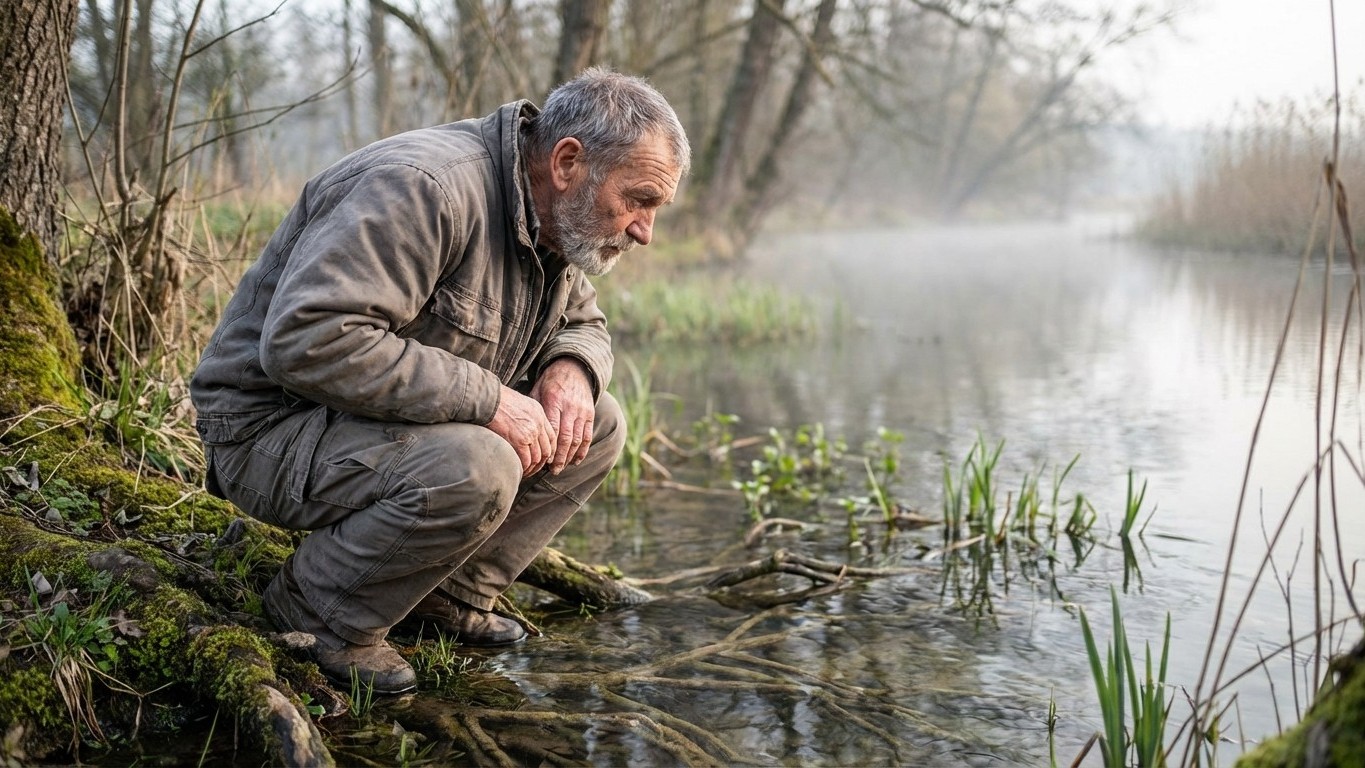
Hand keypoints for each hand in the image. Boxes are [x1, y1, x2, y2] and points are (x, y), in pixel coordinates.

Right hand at [486, 385, 554, 476]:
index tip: (544, 458)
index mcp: (539, 412)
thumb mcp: (519, 402)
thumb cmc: (496, 400)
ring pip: (537, 458)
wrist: (488, 399)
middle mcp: (538, 423)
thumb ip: (525, 416)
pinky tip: (518, 470)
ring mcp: (531, 432)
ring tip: (525, 472)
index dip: (549, 450)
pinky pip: (526, 460)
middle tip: (533, 469)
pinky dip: (523, 468)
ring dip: (532, 468)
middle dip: (541, 463)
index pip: (552, 436)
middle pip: (547, 449)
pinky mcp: (520, 440)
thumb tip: (522, 429)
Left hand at [529, 358, 594, 474]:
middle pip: (566, 437)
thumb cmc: (549, 382)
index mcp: (554, 401)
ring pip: (577, 439)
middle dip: (559, 457)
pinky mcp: (590, 414)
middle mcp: (570, 407)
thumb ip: (534, 410)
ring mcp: (582, 411)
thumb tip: (525, 431)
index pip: (553, 428)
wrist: (573, 368)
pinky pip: (587, 435)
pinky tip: (575, 460)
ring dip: (569, 456)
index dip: (549, 446)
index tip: (543, 460)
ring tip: (560, 468)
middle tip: (552, 471)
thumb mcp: (537, 390)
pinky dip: (582, 450)